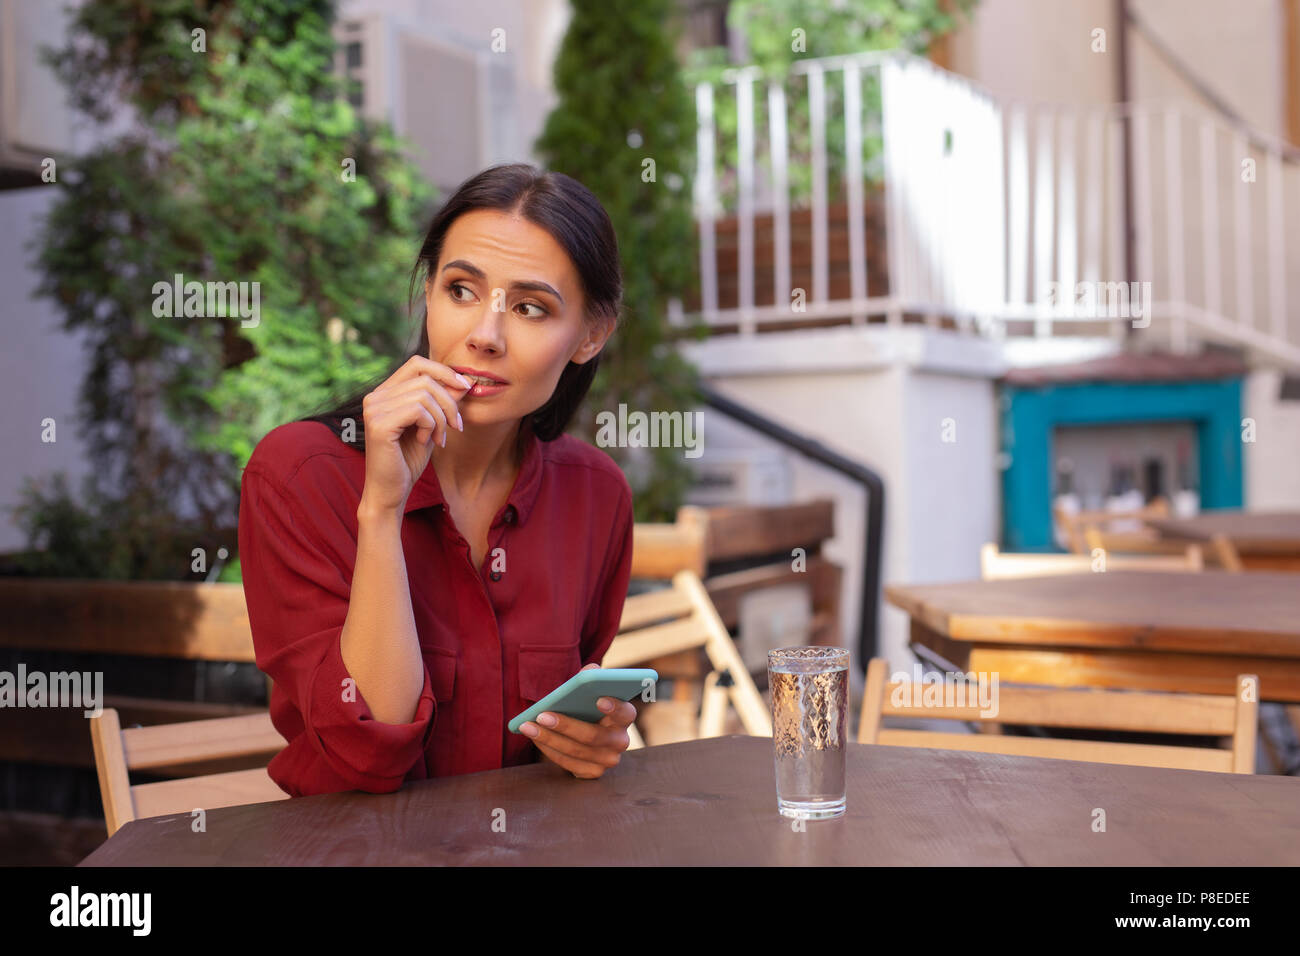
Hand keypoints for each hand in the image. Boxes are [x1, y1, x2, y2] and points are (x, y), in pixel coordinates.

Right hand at [358, 356, 471, 513]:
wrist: (391, 492)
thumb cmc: (408, 460)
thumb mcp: (432, 425)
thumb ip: (443, 402)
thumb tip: (464, 381)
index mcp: (384, 392)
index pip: (417, 364)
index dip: (444, 372)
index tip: (465, 388)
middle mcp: (375, 396)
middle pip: (426, 379)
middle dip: (449, 402)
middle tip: (456, 426)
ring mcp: (374, 409)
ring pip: (425, 395)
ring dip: (441, 418)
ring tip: (439, 438)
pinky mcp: (379, 424)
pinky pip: (418, 411)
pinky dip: (430, 426)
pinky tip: (426, 441)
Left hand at [520, 663, 635, 778]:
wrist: (581, 733)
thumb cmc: (585, 706)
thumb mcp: (588, 690)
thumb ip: (590, 678)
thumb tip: (590, 670)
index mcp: (625, 716)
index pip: (625, 712)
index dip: (615, 707)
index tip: (598, 699)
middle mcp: (620, 741)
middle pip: (593, 736)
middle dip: (565, 725)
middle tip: (542, 715)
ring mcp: (607, 760)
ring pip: (576, 752)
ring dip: (549, 738)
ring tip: (528, 726)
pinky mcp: (592, 773)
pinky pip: (568, 764)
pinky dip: (549, 750)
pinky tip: (534, 737)